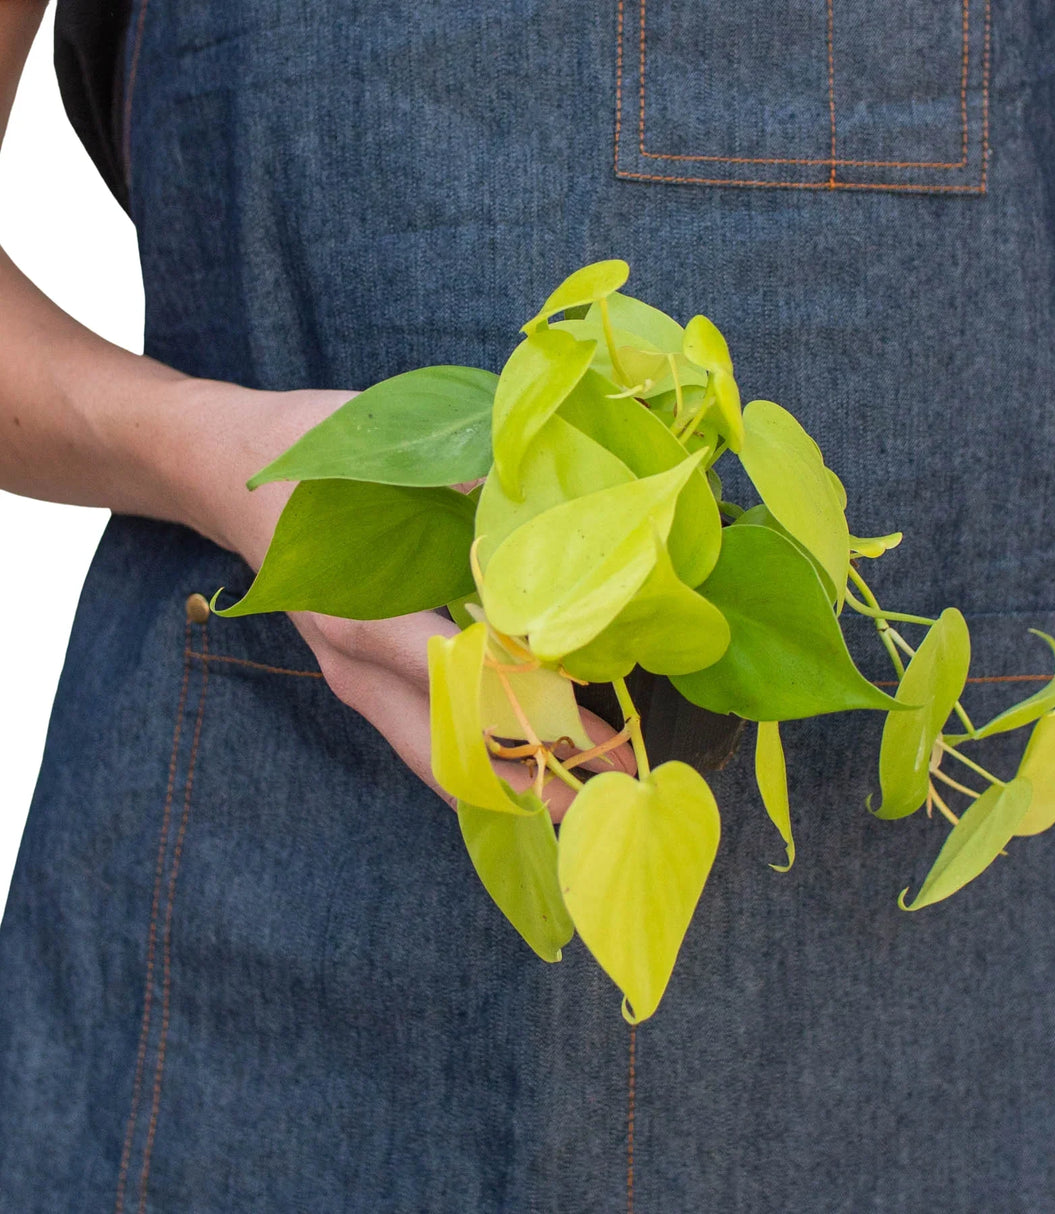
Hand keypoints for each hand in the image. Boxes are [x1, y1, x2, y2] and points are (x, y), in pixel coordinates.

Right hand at [191, 384, 634, 820]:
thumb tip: (550, 517)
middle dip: (525, 780)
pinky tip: (531, 758)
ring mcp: (353, 680)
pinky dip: (476, 756)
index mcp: (362, 616)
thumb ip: (465, 490)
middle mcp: (355, 665)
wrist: (225, 468)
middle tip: (601, 797)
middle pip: (444, 751)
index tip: (596, 725)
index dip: (526, 705)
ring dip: (505, 777)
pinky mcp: (360, 678)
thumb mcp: (383, 454)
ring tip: (581, 788)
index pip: (457, 681)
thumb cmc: (308, 459)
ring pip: (433, 756)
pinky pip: (423, 734)